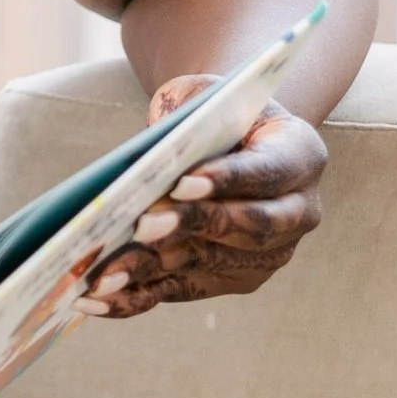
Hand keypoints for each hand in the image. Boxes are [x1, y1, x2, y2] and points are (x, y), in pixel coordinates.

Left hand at [76, 80, 326, 318]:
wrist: (231, 139)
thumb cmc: (213, 114)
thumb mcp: (206, 96)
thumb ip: (186, 118)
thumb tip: (144, 164)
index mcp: (300, 155)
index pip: (266, 171)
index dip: (227, 179)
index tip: (183, 182)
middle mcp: (297, 212)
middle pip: (249, 226)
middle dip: (192, 226)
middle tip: (142, 225)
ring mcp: (269, 253)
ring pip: (211, 262)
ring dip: (154, 268)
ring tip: (104, 273)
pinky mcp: (234, 279)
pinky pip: (183, 290)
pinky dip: (136, 297)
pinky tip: (95, 301)